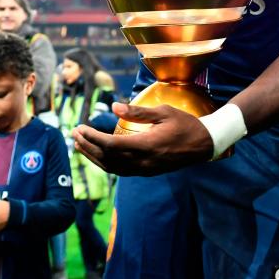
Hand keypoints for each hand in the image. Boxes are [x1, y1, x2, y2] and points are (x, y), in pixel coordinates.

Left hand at [72, 102, 212, 175]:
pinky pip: (120, 171)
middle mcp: (144, 162)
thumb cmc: (185, 124)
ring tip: (79, 145)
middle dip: (87, 147)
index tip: (80, 127)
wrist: (204, 145)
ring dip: (93, 157)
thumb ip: (138, 111)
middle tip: (74, 134)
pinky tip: (98, 155)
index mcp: (147, 146)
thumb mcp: (164, 112)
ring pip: (112, 168)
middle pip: (107, 158)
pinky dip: (105, 163)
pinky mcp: (146, 172)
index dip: (92, 137)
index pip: (111, 145)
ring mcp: (145, 170)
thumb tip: (114, 106)